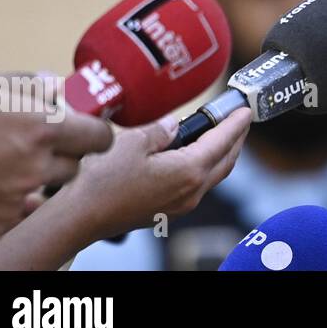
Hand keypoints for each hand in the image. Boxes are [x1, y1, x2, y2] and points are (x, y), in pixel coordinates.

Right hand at [0, 73, 112, 247]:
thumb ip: (29, 87)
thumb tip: (55, 87)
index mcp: (41, 128)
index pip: (99, 137)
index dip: (92, 134)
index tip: (84, 131)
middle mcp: (35, 167)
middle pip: (74, 167)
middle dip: (61, 157)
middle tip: (34, 147)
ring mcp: (14, 201)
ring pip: (46, 194)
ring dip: (36, 182)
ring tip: (3, 167)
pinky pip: (17, 216)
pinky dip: (7, 205)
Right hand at [64, 108, 251, 240]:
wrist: (80, 217)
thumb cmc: (103, 180)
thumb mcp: (134, 142)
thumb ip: (162, 130)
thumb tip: (175, 125)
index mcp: (189, 171)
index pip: (222, 141)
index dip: (236, 123)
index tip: (246, 110)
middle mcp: (191, 191)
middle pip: (226, 161)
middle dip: (236, 139)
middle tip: (241, 120)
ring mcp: (181, 205)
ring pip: (213, 176)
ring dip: (222, 154)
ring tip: (222, 135)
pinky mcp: (168, 211)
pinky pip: (198, 186)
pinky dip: (206, 168)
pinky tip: (196, 157)